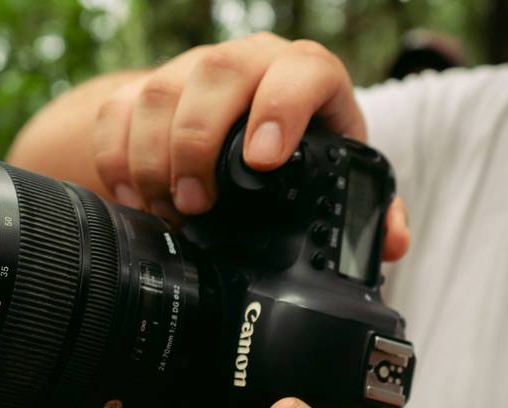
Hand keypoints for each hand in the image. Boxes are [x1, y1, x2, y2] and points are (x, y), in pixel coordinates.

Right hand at [92, 35, 409, 260]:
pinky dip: (116, 160)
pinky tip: (134, 200)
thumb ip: (367, 206)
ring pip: (159, 92)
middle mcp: (247, 62)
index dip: (279, 108)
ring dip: (152, 157)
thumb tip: (392, 244)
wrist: (233, 125)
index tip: (261, 160)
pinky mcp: (144, 89)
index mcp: (305, 74)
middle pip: (216, 73)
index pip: (298, 70)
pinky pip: (117, 111)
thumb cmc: (293, 149)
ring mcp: (191, 71)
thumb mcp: (333, 170)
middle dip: (197, 142)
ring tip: (167, 209)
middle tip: (196, 203)